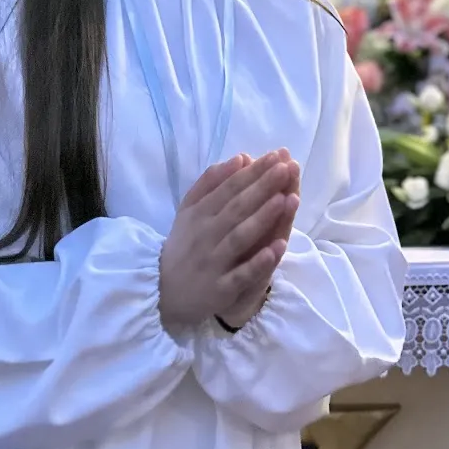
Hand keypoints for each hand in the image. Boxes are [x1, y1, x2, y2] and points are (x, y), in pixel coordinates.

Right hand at [158, 151, 298, 334]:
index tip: (276, 156)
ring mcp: (213, 263)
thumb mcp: (188, 211)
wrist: (162, 292)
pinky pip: (241, 275)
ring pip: (240, 238)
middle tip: (286, 168)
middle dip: (262, 188)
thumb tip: (239, 158)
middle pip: (236, 209)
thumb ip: (210, 183)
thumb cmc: (185, 245)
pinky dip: (259, 262)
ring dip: (262, 218)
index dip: (252, 172)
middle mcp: (205, 236)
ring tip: (285, 199)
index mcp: (199, 214)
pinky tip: (278, 247)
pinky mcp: (220, 290)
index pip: (229, 189)